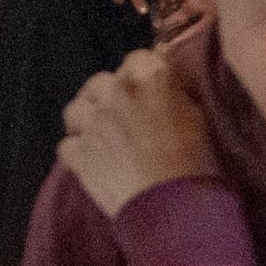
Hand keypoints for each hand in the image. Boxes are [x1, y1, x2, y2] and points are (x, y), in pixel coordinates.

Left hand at [57, 49, 213, 214]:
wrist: (174, 207)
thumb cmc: (197, 163)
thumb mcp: (198, 117)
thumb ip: (177, 94)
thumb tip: (169, 84)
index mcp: (151, 77)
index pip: (138, 58)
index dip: (143, 74)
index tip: (149, 90)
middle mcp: (116, 92)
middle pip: (101, 81)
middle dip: (110, 94)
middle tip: (124, 115)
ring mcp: (92, 122)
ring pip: (76, 108)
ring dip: (86, 118)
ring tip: (98, 134)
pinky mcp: (78, 153)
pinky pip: (67, 145)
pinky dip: (77, 153)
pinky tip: (90, 162)